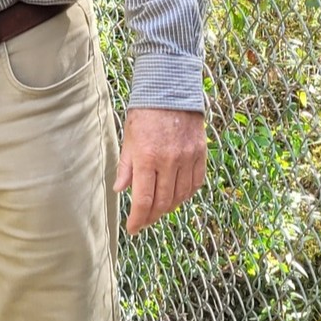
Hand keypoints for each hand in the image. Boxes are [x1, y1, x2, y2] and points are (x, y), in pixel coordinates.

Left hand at [114, 107, 206, 234]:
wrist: (170, 91)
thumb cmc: (144, 115)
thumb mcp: (128, 140)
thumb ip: (126, 167)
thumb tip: (120, 190)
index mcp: (146, 158)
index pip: (143, 200)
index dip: (138, 219)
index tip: (133, 228)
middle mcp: (168, 161)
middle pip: (163, 203)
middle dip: (151, 217)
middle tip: (143, 222)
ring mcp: (187, 159)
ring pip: (180, 196)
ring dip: (169, 207)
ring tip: (158, 210)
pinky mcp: (200, 154)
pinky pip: (195, 183)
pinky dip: (186, 194)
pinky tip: (177, 196)